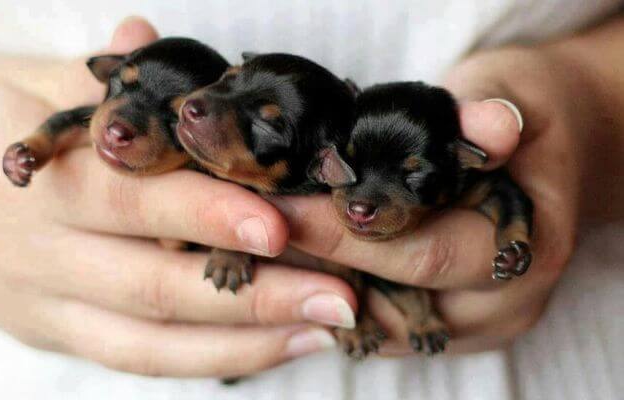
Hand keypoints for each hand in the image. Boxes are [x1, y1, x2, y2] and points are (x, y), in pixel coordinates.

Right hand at [0, 18, 358, 376]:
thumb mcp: (29, 82)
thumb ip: (101, 77)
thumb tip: (148, 42)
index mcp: (41, 180)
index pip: (133, 201)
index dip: (206, 215)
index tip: (280, 224)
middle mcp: (42, 252)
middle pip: (156, 284)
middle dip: (253, 294)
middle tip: (340, 297)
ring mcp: (46, 303)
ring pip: (152, 340)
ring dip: (244, 343)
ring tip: (324, 332)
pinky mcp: (52, 332)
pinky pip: (135, 359)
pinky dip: (204, 361)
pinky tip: (268, 348)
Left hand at [270, 46, 585, 353]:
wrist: (547, 156)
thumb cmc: (526, 119)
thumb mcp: (511, 96)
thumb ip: (488, 112)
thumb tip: (491, 127)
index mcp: (526, 246)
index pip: (423, 254)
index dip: (344, 235)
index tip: (279, 208)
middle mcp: (503, 301)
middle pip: (391, 303)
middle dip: (316, 268)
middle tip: (253, 234)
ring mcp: (474, 322)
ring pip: (378, 327)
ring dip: (318, 291)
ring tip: (262, 251)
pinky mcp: (447, 326)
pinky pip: (380, 326)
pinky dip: (337, 299)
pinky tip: (294, 266)